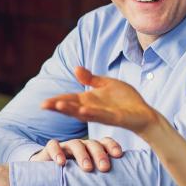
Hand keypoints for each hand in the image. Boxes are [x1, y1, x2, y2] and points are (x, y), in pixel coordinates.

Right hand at [29, 137, 122, 171]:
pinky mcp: (49, 150)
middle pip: (93, 144)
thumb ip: (99, 181)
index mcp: (93, 150)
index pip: (105, 142)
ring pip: (76, 144)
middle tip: (105, 168)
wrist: (45, 174)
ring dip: (82, 155)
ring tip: (87, 168)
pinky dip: (57, 152)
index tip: (119, 155)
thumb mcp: (87, 178)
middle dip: (100, 155)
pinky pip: (53, 145)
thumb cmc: (72, 177)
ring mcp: (66, 146)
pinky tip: (61, 162)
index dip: (112, 146)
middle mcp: (81, 146)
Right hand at [41, 67, 161, 138]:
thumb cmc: (124, 100)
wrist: (143, 112)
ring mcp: (102, 114)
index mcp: (89, 100)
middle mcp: (92, 108)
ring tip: (58, 106)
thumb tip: (75, 68)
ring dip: (71, 110)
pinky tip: (83, 110)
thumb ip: (91, 78)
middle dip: (58, 106)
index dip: (57, 100)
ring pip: (83, 112)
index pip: (69, 99)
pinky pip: (101, 115)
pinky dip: (92, 112)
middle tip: (43, 105)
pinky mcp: (114, 118)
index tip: (42, 103)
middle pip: (72, 107)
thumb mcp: (106, 84)